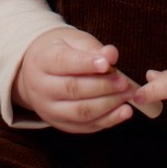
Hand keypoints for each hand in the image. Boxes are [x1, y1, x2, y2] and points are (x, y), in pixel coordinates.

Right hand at [15, 27, 135, 132]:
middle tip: (124, 82)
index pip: (63, 62)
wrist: (39, 70)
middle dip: (102, 86)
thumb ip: (92, 48)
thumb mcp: (73, 41)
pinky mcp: (61, 124)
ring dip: (108, 105)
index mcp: (42, 60)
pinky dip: (108, 120)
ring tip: (127, 95)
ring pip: (80, 112)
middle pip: (73, 89)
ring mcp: (49, 109)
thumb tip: (111, 55)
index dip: (86, 64)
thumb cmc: (62, 51)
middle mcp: (41, 87)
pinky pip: (86, 126)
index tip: (107, 64)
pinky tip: (124, 112)